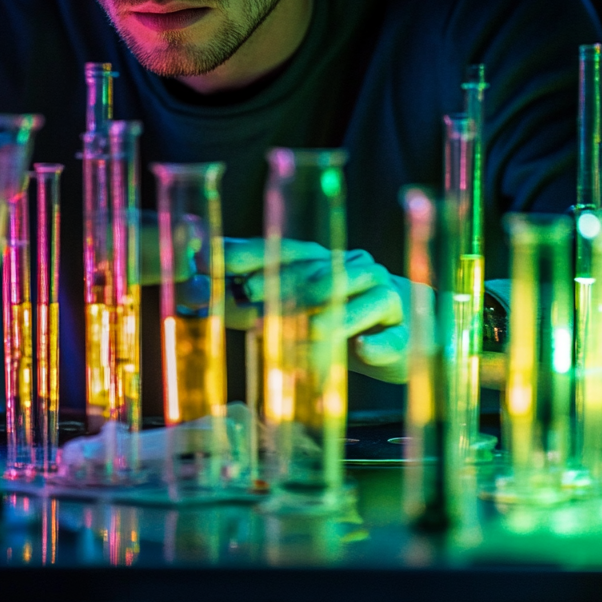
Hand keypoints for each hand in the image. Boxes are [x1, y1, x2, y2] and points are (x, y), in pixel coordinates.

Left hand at [223, 238, 407, 383]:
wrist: (409, 331)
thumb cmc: (337, 316)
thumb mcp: (292, 308)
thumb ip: (247, 304)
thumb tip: (193, 298)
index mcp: (320, 259)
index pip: (282, 251)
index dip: (250, 255)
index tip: (216, 262)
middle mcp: (351, 268)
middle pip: (317, 274)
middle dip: (283, 288)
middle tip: (251, 303)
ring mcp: (382, 296)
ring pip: (356, 301)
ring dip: (330, 318)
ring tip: (304, 334)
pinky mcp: (405, 331)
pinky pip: (393, 336)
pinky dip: (377, 343)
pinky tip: (363, 350)